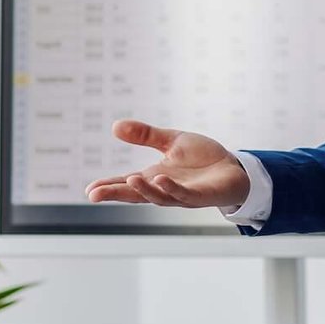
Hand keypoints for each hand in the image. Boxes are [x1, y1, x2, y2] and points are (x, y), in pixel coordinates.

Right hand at [84, 120, 250, 209]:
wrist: (235, 169)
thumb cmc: (203, 159)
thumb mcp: (171, 141)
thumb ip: (146, 135)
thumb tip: (115, 126)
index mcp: (155, 178)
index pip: (127, 184)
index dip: (109, 187)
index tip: (89, 190)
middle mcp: (165, 189)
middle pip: (136, 195)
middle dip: (116, 195)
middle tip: (94, 194)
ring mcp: (182, 195)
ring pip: (159, 197)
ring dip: (144, 190)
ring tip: (129, 180)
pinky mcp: (201, 196)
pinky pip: (184, 194)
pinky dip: (171, 188)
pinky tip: (160, 179)